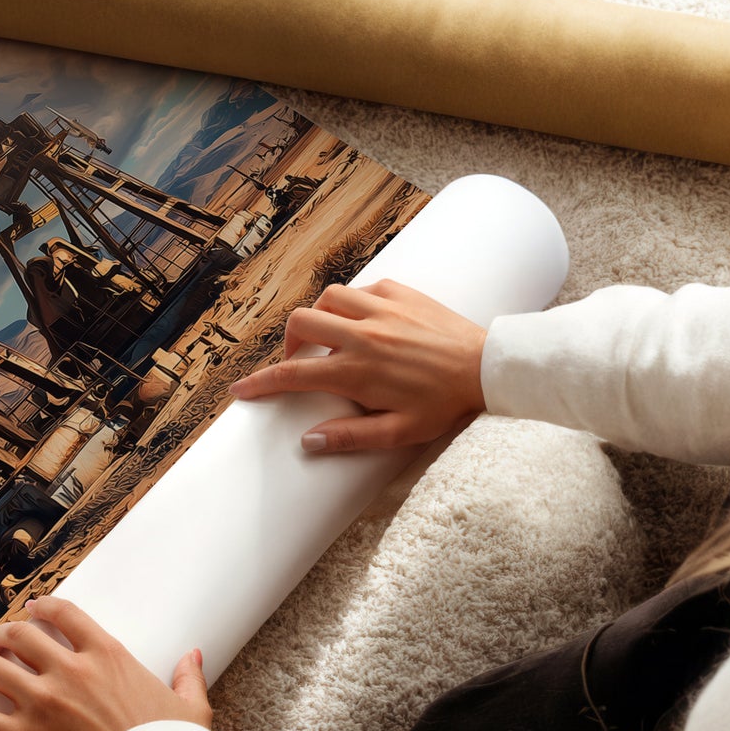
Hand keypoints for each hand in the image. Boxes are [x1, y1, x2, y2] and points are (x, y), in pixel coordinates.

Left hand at [0, 597, 209, 730]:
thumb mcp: (189, 706)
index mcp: (106, 655)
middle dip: (4, 635)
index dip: (42, 608)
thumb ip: (187, 676)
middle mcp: (69, 671)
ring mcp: (42, 703)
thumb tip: (193, 655)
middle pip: (20, 636)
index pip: (63, 615)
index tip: (32, 610)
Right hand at [231, 279, 486, 452]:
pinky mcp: (400, 293)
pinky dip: (353, 303)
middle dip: (289, 342)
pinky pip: (362, 289)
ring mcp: (381, 309)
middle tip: (300, 361)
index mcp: (357, 371)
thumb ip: (351, 437)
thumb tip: (308, 441)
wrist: (488, 368)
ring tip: (330, 337)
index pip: (293, 375)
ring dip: (320, 317)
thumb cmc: (445, 404)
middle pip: (301, 323)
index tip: (241, 390)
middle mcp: (362, 334)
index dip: (260, 383)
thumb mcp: (399, 432)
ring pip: (327, 298)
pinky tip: (365, 321)